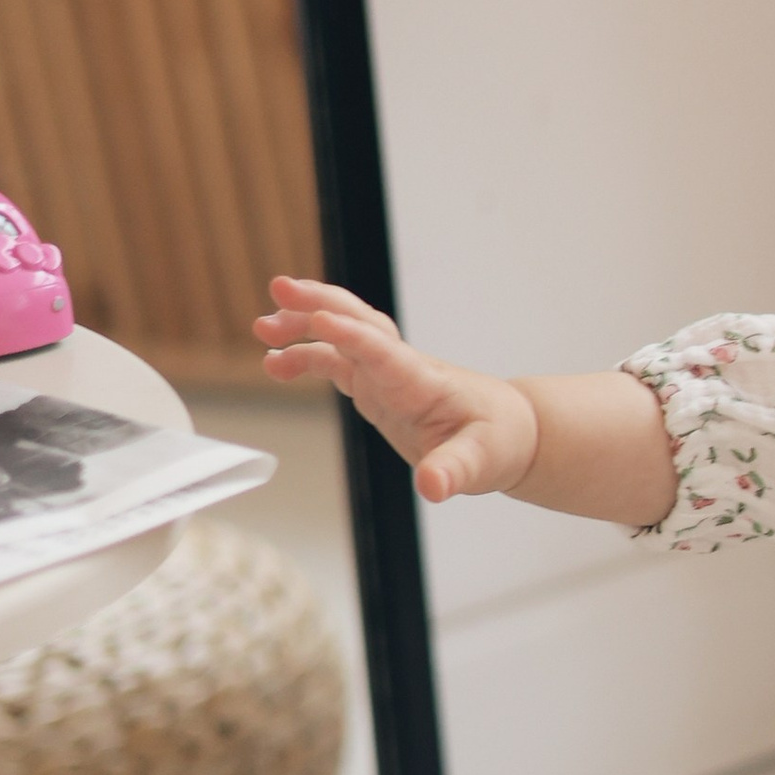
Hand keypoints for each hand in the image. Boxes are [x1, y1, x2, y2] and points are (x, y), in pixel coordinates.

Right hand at [258, 277, 537, 501]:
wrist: (510, 432)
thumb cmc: (498, 441)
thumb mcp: (481, 463)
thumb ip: (453, 471)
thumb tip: (432, 486)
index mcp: (423, 382)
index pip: (385, 352)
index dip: (353, 336)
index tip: (322, 321)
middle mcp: (402, 369)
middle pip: (360, 322)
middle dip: (321, 302)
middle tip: (280, 287)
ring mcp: (387, 374)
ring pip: (343, 336)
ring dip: (304, 326)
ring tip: (264, 329)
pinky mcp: (377, 386)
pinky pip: (337, 361)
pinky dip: (306, 357)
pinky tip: (276, 364)